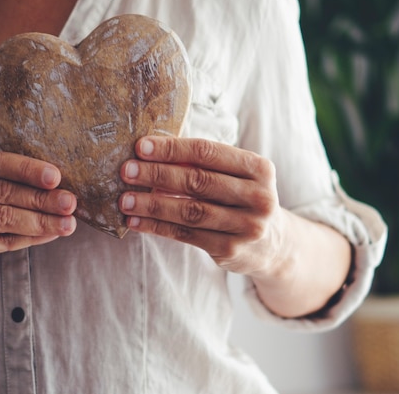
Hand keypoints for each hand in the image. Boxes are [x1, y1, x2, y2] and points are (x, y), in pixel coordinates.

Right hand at [0, 151, 76, 297]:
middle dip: (40, 197)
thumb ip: (4, 184)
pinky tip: (50, 236)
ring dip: (40, 220)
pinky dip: (29, 238)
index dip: (26, 169)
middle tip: (69, 202)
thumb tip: (56, 184)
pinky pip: (0, 241)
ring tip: (68, 223)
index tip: (56, 177)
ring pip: (2, 217)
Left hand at [119, 136, 284, 276]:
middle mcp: (258, 197)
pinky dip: (157, 227)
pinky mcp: (230, 250)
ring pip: (189, 211)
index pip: (208, 152)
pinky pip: (185, 234)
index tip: (141, 147)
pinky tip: (136, 221)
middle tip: (127, 171)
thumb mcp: (235, 176)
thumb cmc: (242, 199)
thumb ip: (202, 164)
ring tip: (125, 200)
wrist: (273, 245)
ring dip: (152, 204)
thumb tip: (151, 153)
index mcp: (258, 168)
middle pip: (197, 181)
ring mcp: (246, 226)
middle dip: (157, 174)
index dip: (172, 149)